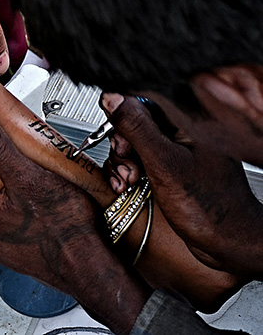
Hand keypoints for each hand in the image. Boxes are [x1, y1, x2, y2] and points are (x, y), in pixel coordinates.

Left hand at [0, 104, 149, 334]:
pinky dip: (24, 208)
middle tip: (30, 168)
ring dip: (16, 190)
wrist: (90, 265)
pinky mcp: (12, 252)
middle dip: (5, 171)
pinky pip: (12, 218)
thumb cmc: (64, 228)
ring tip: (39, 187)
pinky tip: (42, 205)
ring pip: (0, 200)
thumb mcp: (28, 176)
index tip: (6, 146)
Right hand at [103, 94, 262, 278]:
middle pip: (136, 122)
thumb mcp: (164, 164)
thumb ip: (137, 128)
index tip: (112, 131)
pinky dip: (131, 173)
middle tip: (126, 163)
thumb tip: (113, 97)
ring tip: (127, 181)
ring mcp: (177, 151)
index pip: (144, 99)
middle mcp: (182, 132)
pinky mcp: (173, 169)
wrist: (230, 246)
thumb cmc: (210, 208)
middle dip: (122, 144)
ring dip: (123, 162)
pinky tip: (128, 186)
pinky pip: (143, 161)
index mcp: (186, 120)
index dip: (122, 114)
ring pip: (136, 144)